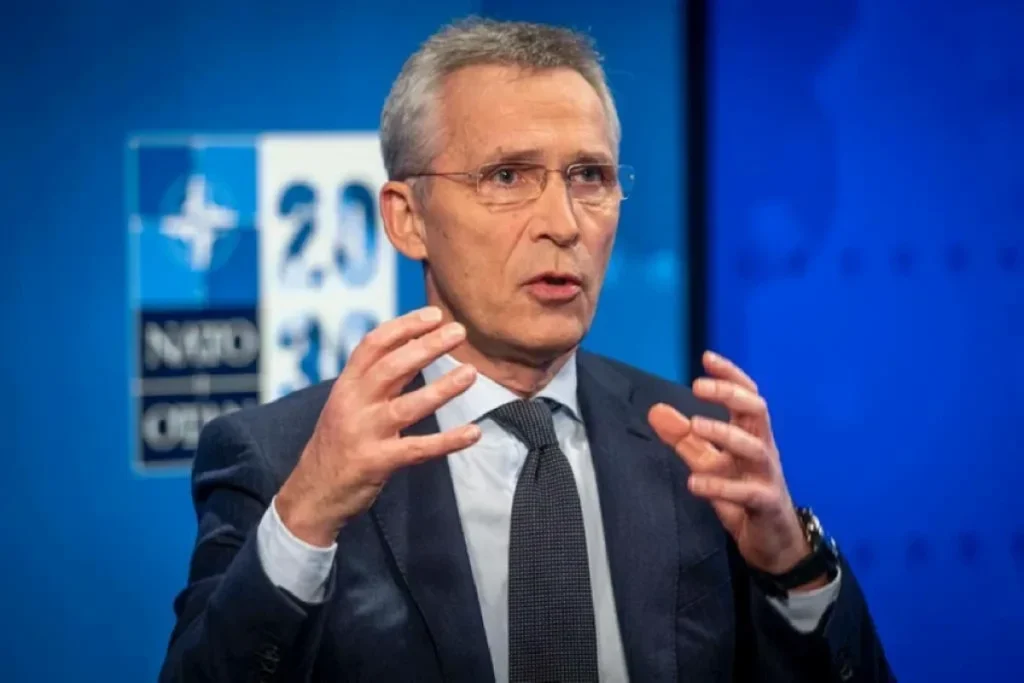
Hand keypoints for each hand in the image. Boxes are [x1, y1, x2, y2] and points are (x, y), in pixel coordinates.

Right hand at [276, 306, 481, 546]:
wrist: (312, 493)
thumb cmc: (337, 444)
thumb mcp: (347, 404)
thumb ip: (376, 380)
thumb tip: (415, 347)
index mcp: (346, 385)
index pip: (374, 344)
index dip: (405, 326)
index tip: (434, 315)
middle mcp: (353, 404)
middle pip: (392, 367)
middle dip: (426, 346)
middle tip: (459, 332)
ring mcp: (364, 433)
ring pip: (408, 406)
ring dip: (442, 388)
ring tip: (471, 373)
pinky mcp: (376, 462)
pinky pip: (417, 448)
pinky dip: (447, 441)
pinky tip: (472, 433)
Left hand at [648, 351, 813, 579]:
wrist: (772, 544)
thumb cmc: (742, 496)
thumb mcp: (709, 464)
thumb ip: (685, 439)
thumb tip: (656, 410)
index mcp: (751, 435)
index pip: (747, 396)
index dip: (730, 375)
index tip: (707, 357)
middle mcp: (763, 449)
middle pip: (757, 411)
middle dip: (730, 394)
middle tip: (698, 386)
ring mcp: (767, 476)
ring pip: (754, 447)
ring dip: (724, 433)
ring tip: (695, 426)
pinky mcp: (765, 504)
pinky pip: (746, 492)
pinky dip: (720, 486)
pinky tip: (695, 483)